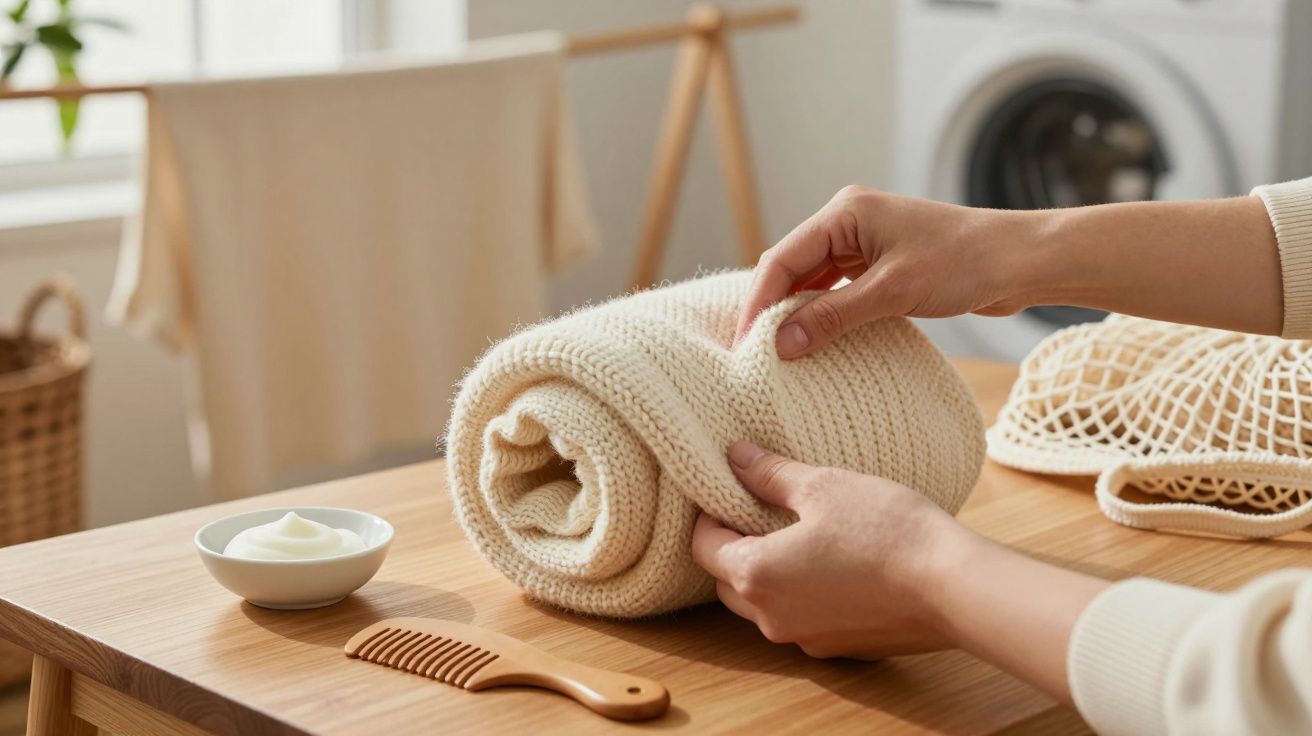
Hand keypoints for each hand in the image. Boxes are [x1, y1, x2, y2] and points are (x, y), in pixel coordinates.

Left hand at [693, 441, 1108, 702]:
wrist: (951, 585)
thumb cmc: (886, 530)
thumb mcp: (823, 486)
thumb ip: (770, 474)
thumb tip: (736, 456)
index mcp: (755, 575)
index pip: (704, 546)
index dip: (708, 514)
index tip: (725, 488)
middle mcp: (770, 617)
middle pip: (727, 580)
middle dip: (733, 545)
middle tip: (756, 507)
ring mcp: (805, 638)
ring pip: (763, 603)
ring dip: (767, 571)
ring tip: (796, 531)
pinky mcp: (837, 647)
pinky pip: (801, 617)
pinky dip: (801, 591)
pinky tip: (831, 561)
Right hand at [735, 185, 1035, 357]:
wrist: (1020, 261)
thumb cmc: (964, 263)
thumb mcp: (892, 292)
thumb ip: (833, 316)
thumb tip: (780, 343)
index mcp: (845, 212)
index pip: (782, 258)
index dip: (758, 302)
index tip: (743, 343)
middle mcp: (849, 222)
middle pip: (792, 268)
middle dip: (771, 308)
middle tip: (752, 353)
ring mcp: (865, 243)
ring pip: (813, 281)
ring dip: (797, 313)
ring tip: (776, 352)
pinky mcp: (881, 265)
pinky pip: (837, 290)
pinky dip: (824, 314)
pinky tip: (814, 341)